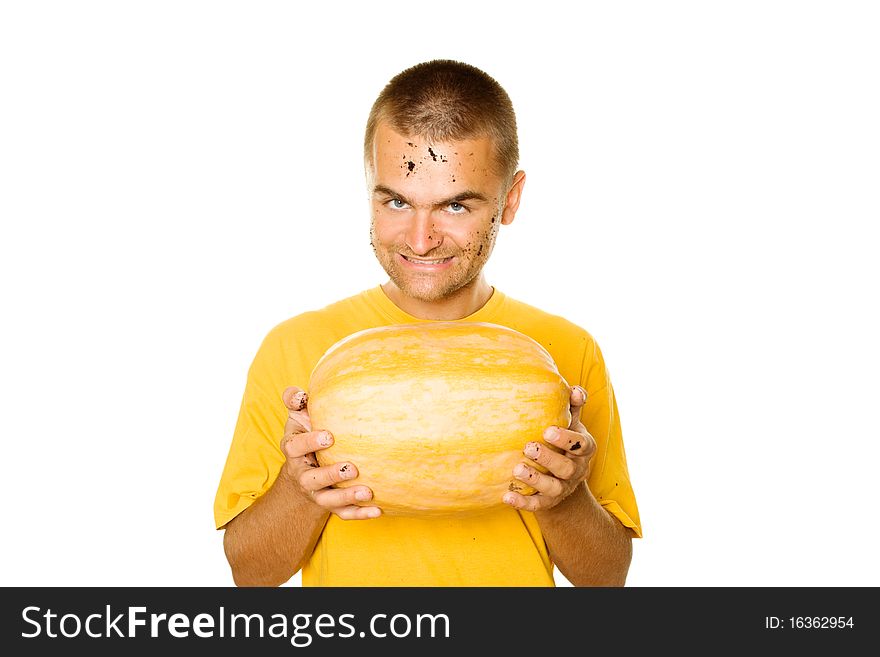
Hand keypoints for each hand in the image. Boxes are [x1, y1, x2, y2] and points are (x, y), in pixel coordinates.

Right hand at [279, 386, 380, 519]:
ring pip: (328, 500)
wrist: (303, 470)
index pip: (295, 447)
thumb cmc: (306, 436)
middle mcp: (303, 474)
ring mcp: (317, 492)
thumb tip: (299, 393)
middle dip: (331, 474)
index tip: (330, 436)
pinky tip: (378, 510)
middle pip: (312, 479)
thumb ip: (295, 401)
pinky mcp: (331, 505)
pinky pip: (343, 513)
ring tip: (367, 492)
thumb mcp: (298, 418)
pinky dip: (360, 513)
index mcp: (294, 450)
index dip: (310, 442)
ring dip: (347, 496)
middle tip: (352, 468)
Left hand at [503, 385, 595, 511]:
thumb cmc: (565, 442)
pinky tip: (506, 496)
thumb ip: (573, 407)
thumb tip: (574, 389)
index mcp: (584, 450)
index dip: (566, 438)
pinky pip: (536, 505)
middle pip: (566, 468)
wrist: (564, 478)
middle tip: (528, 447)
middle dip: (548, 459)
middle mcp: (576, 471)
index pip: (581, 445)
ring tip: (517, 469)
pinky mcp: (548, 502)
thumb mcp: (572, 424)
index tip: (547, 430)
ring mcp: (562, 488)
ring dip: (535, 479)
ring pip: (553, 488)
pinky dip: (522, 502)